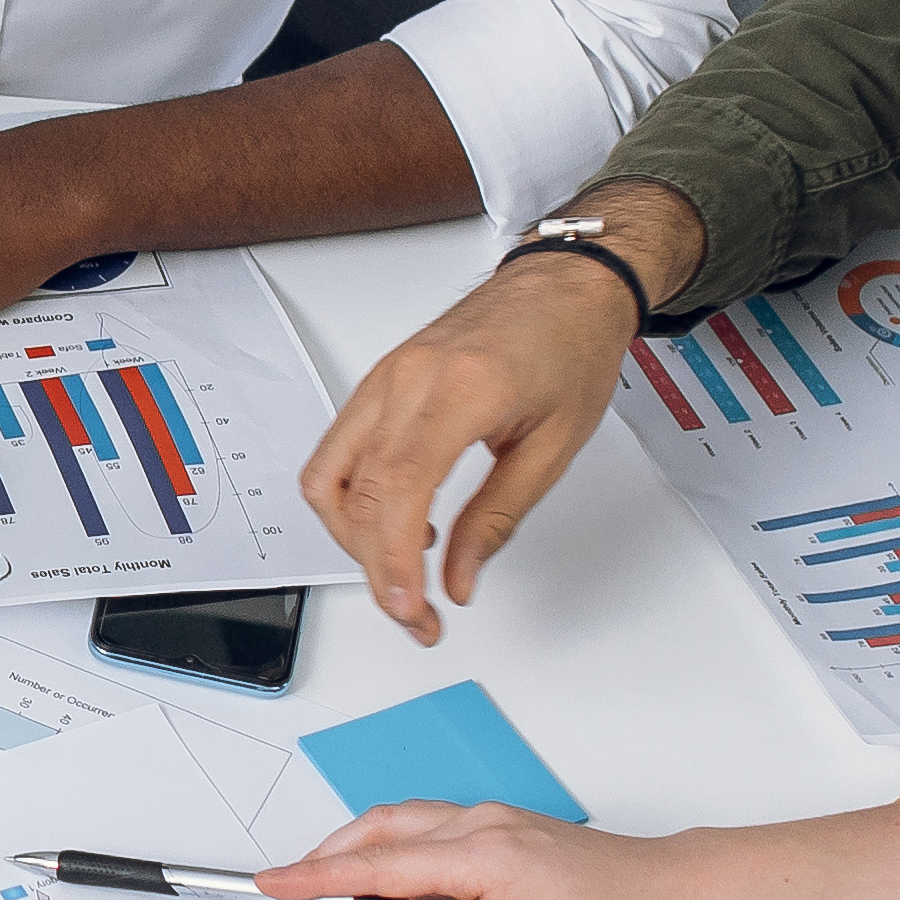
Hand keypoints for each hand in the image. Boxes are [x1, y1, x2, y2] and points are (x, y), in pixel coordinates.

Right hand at [243, 801, 712, 899]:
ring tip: (312, 892)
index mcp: (481, 854)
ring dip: (347, 853)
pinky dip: (382, 849)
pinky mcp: (497, 831)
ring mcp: (488, 822)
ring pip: (395, 827)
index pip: (377, 868)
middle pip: (374, 835)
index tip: (269, 890)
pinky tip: (377, 877)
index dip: (315, 879)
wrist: (670, 896)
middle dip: (315, 864)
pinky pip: (422, 831)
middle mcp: (478, 825)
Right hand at [301, 244, 657, 644]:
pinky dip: (355, 502)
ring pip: (329, 476)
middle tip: (417, 614)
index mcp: (462, 389)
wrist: (563, 285)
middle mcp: (408, 378)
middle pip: (356, 493)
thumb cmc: (570, 345)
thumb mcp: (554, 447)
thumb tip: (458, 579)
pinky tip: (399, 524)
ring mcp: (385, 377)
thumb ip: (498, 520)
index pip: (398, 488)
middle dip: (377, 568)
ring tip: (404, 574)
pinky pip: (338, 452)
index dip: (392, 559)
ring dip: (354, 539)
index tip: (409, 607)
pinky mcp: (379, 381)